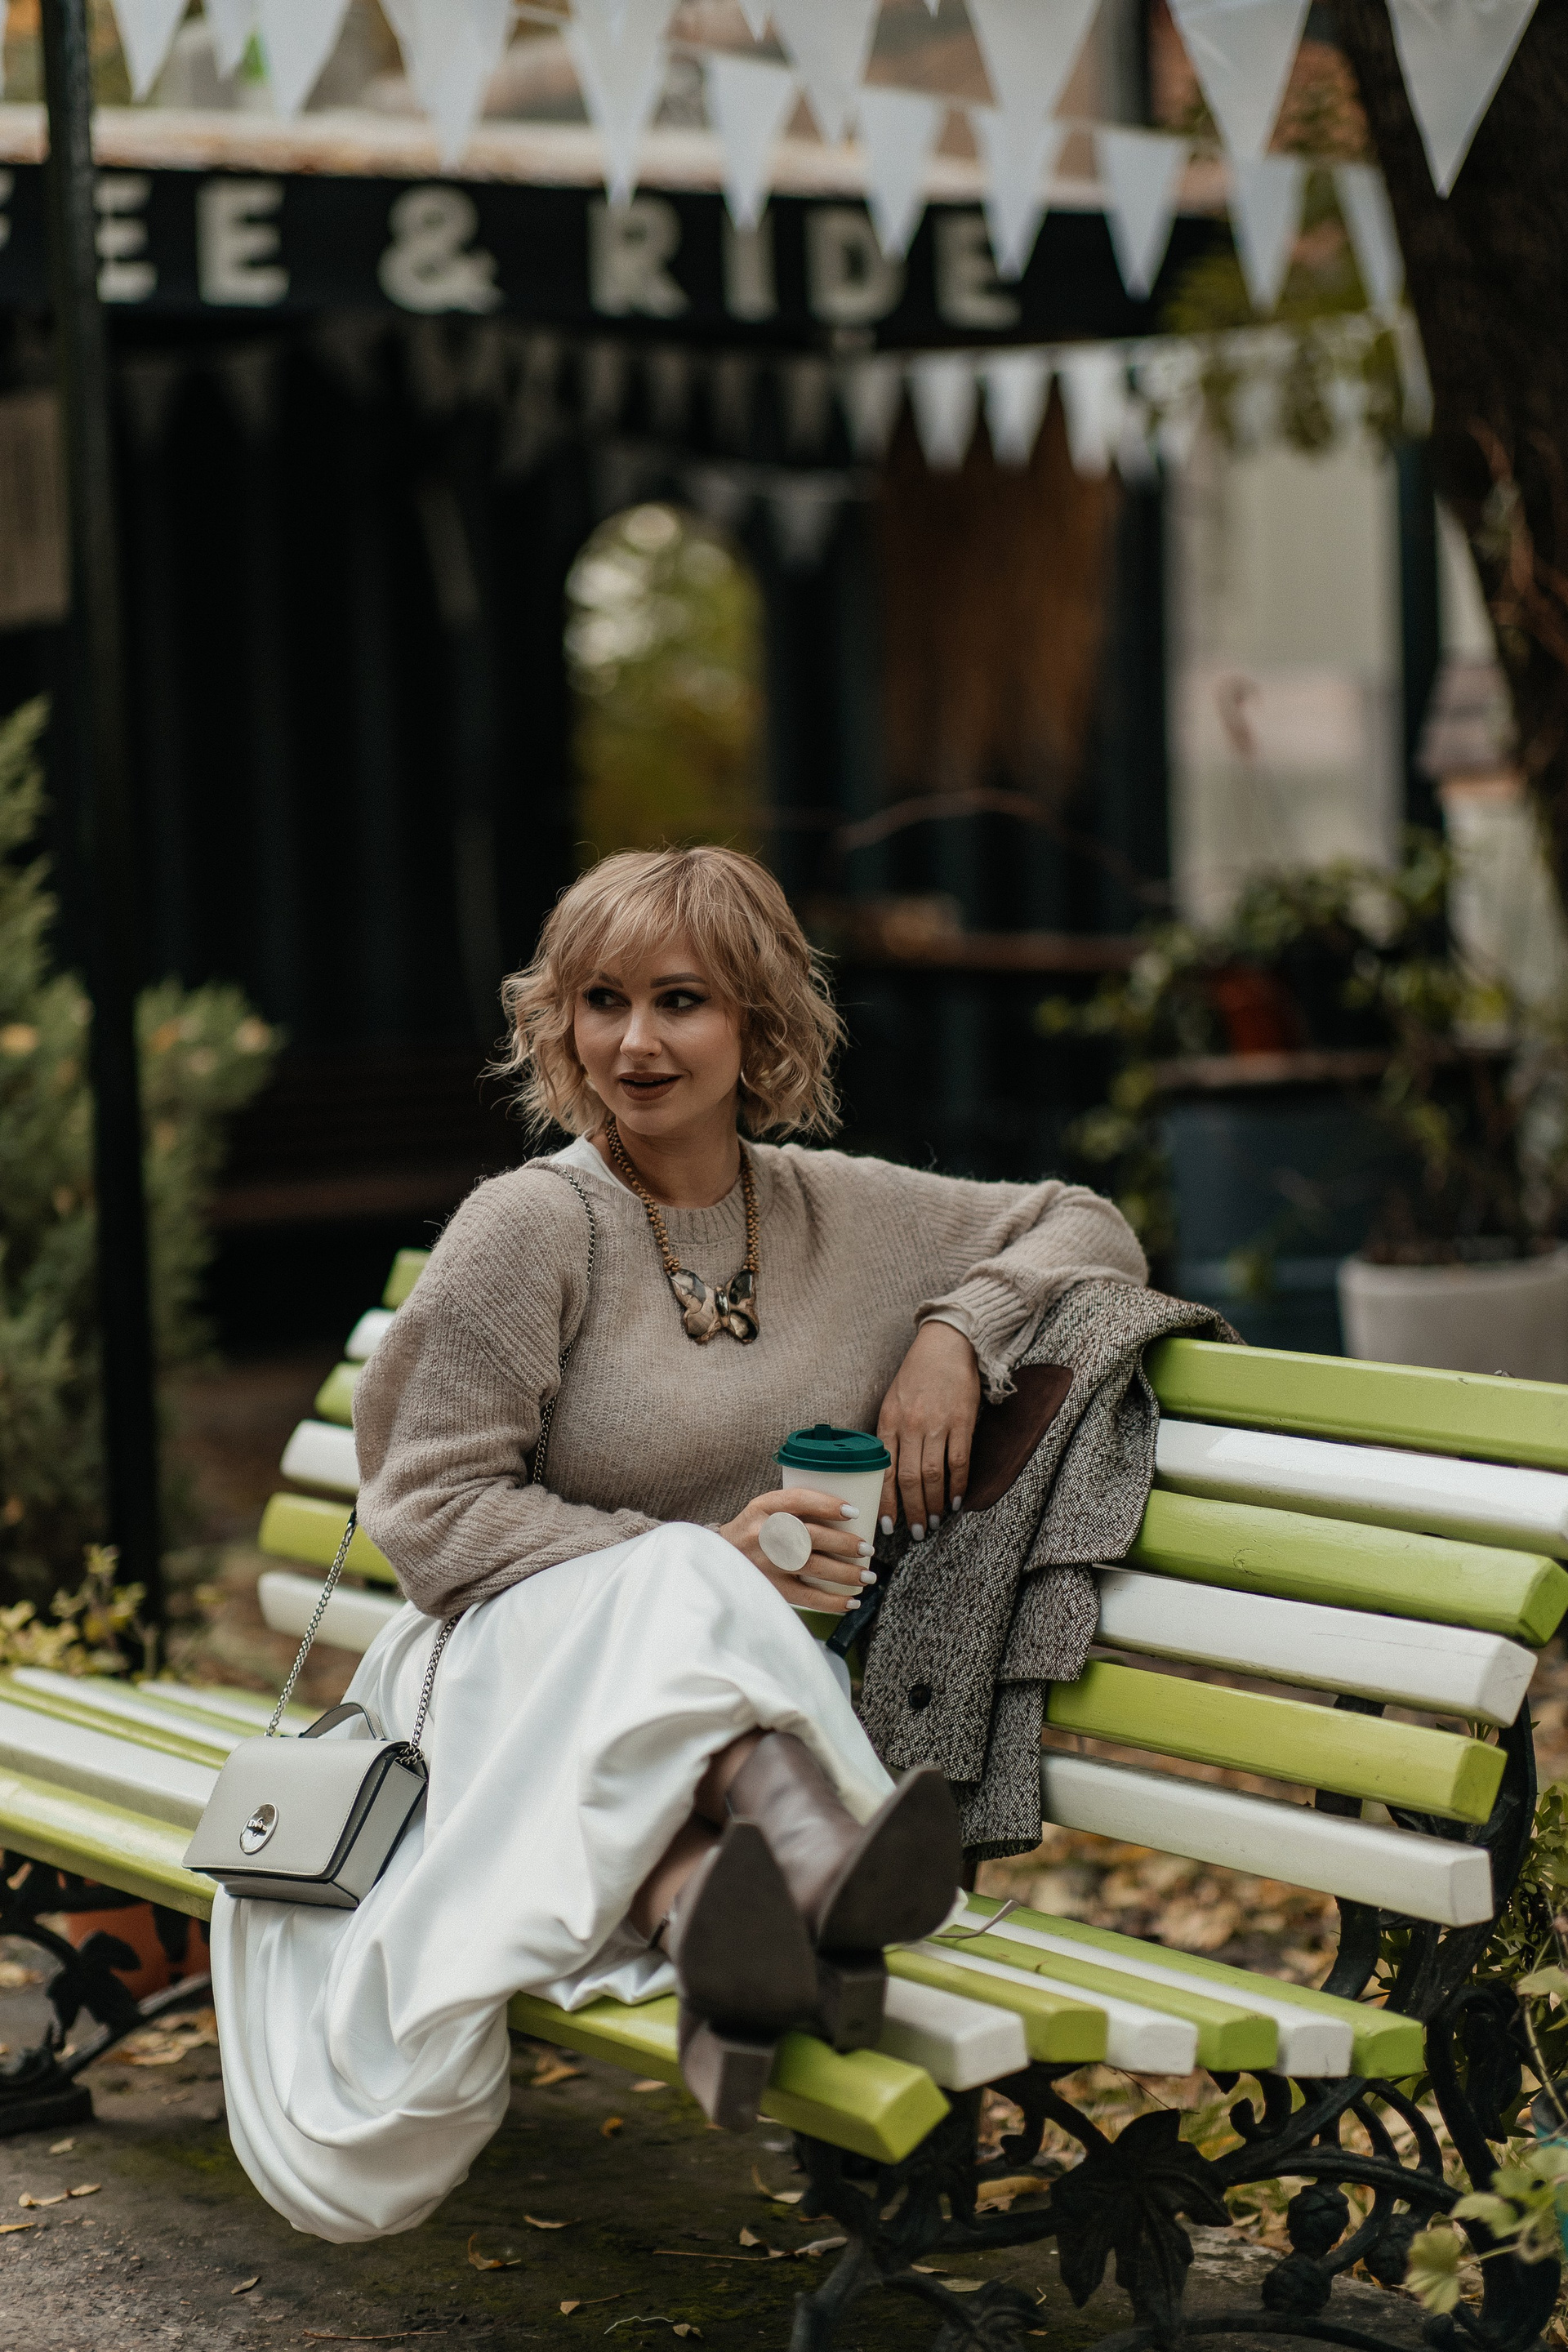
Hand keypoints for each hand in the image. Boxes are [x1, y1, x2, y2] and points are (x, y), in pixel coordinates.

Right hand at [719, 1485, 875, 1616]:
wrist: (718, 1559)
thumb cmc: (753, 1531)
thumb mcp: (765, 1509)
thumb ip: (795, 1509)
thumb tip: (847, 1514)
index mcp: (763, 1507)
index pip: (798, 1500)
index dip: (828, 1505)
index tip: (853, 1512)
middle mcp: (763, 1534)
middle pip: (812, 1536)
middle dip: (845, 1544)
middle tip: (867, 1548)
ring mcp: (767, 1563)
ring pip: (814, 1567)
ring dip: (846, 1573)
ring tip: (868, 1576)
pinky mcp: (771, 1588)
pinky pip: (807, 1598)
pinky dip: (832, 1601)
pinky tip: (851, 1601)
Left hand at [877, 1320, 980, 1539]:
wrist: (945, 1343)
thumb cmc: (916, 1374)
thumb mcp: (892, 1401)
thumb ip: (889, 1434)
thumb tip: (888, 1472)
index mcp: (888, 1421)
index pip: (884, 1471)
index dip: (886, 1501)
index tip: (888, 1524)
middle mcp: (910, 1425)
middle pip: (910, 1479)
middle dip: (912, 1511)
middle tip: (916, 1532)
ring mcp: (937, 1424)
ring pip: (933, 1475)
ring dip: (933, 1504)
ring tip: (934, 1522)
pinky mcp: (962, 1421)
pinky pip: (959, 1461)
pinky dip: (957, 1485)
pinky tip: (955, 1501)